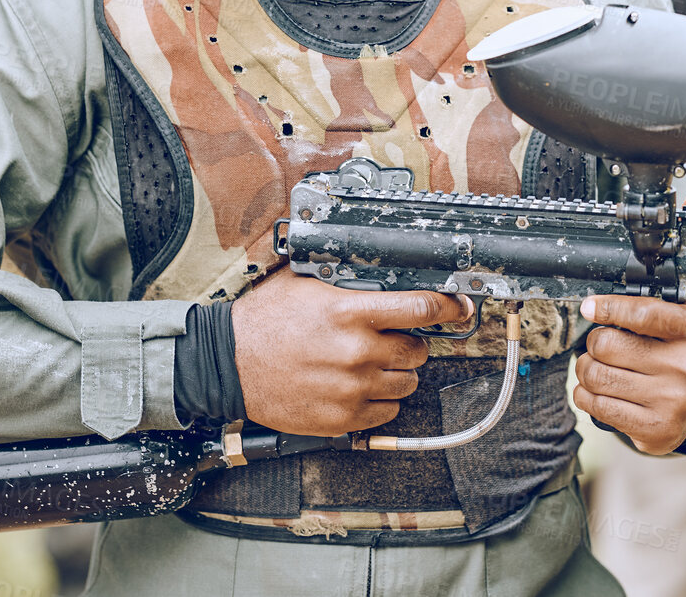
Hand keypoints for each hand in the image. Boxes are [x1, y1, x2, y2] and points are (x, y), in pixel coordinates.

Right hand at [231, 273, 472, 435]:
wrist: (228, 364)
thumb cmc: (264, 321)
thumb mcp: (305, 283)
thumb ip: (346, 278)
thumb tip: (380, 266)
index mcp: (350, 313)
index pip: (420, 308)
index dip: (447, 307)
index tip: (458, 307)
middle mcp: (356, 352)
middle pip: (418, 350)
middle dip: (411, 343)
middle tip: (392, 339)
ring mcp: (351, 389)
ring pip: (407, 384)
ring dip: (398, 373)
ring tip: (373, 365)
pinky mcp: (342, 419)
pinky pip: (387, 412)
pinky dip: (381, 401)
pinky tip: (361, 387)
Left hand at [573, 188, 685, 454]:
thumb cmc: (683, 345)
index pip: (643, 312)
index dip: (610, 308)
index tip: (592, 306)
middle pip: (609, 345)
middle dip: (597, 342)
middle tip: (607, 341)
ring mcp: (673, 402)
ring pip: (596, 375)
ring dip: (588, 369)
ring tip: (606, 365)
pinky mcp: (655, 432)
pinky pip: (594, 406)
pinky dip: (588, 396)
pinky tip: (606, 389)